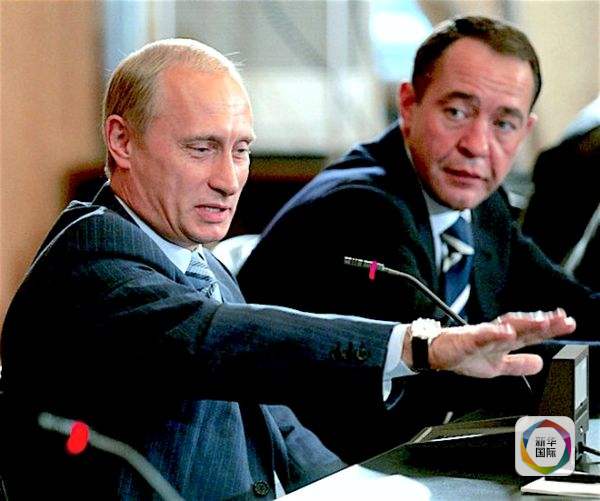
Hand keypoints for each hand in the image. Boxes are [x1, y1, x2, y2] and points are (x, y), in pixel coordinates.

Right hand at [428, 309, 574, 377]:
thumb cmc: (462, 355)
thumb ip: (518, 364)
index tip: (567, 322)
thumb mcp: (496, 365)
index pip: (529, 333)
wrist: (434, 352)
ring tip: (542, 322)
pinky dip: (493, 333)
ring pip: (504, 328)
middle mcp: (494, 334)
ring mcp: (480, 336)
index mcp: (502, 341)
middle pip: (521, 327)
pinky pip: (480, 337)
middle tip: (562, 320)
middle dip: (542, 324)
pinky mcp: (465, 340)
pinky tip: (506, 332)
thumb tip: (540, 363)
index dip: (548, 329)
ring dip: (523, 324)